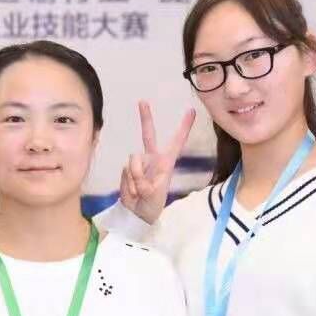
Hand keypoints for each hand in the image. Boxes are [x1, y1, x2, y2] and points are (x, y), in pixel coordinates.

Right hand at [118, 102, 195, 224]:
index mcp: (166, 163)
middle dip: (146, 118)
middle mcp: (152, 159)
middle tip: (143, 101)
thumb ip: (143, 182)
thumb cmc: (151, 205)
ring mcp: (138, 163)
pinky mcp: (126, 169)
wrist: (136, 214)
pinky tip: (132, 191)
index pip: (176, 142)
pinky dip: (127, 184)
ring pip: (133, 162)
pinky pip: (124, 172)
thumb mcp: (152, 196)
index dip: (183, 128)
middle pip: (148, 135)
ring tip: (139, 191)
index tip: (191, 111)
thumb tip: (133, 168)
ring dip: (134, 179)